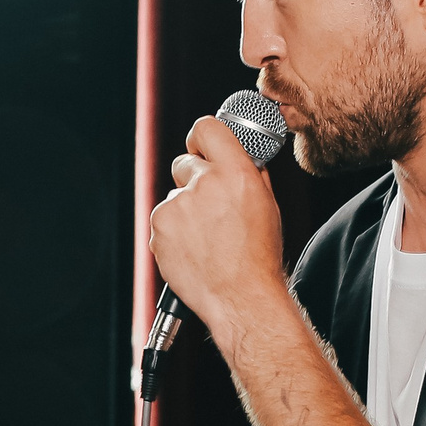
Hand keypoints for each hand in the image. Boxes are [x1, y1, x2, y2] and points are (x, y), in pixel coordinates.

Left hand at [152, 113, 290, 334]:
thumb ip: (249, 173)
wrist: (240, 297)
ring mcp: (176, 206)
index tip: (201, 146)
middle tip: (211, 208)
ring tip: (206, 238)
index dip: (202, 138)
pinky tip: (194, 249)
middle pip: (184, 163)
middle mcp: (203, 185)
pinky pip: (163, 220)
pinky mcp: (159, 228)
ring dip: (185, 211)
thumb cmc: (258, 255)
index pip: (206, 128)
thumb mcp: (267, 205)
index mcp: (235, 173)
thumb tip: (237, 155)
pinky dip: (173, 231)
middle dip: (194, 180)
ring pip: (174, 196)